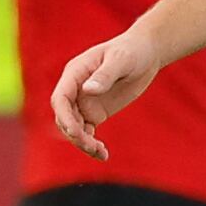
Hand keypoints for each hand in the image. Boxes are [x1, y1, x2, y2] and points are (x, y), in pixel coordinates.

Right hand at [49, 26, 164, 160]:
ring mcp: (84, 102)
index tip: (76, 131)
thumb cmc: (132, 51)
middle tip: (93, 147)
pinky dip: (92, 144)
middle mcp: (75, 89)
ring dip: (82, 143)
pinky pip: (87, 132)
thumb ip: (105, 75)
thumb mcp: (121, 60)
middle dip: (75, 134)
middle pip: (65, 117)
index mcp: (75, 73)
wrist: (145, 53)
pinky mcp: (95, 112)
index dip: (64, 117)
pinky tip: (103, 155)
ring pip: (74, 128)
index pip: (60, 98)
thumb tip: (87, 90)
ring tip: (101, 153)